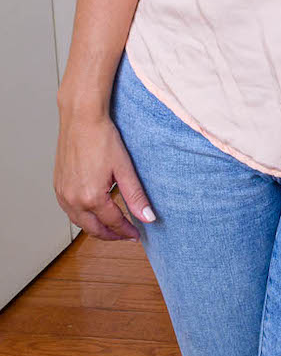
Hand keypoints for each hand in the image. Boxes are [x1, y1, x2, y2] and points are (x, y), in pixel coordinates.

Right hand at [54, 110, 154, 240]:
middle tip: (126, 235)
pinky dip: (83, 217)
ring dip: (95, 228)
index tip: (137, 234)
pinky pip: (69, 211)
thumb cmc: (102, 139)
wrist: (81, 120)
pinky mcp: (58, 186)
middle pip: (93, 228)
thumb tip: (147, 217)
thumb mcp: (124, 168)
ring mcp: (62, 194)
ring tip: (112, 227)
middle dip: (111, 235)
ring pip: (79, 222)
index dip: (127, 231)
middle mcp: (72, 200)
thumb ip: (135, 196)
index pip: (113, 223)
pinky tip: (93, 212)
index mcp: (90, 197)